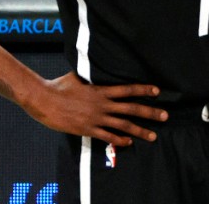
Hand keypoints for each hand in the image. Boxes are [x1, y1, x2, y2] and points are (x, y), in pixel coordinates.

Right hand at [22, 71, 166, 145]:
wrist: (43, 100)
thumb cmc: (58, 86)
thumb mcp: (77, 76)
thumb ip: (90, 75)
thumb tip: (94, 66)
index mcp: (101, 90)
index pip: (128, 89)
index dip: (143, 90)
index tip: (157, 91)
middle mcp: (102, 105)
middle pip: (131, 109)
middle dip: (150, 113)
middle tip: (165, 116)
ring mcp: (96, 118)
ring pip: (123, 125)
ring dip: (140, 130)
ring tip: (153, 135)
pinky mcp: (87, 129)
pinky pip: (107, 136)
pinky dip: (120, 139)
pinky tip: (129, 142)